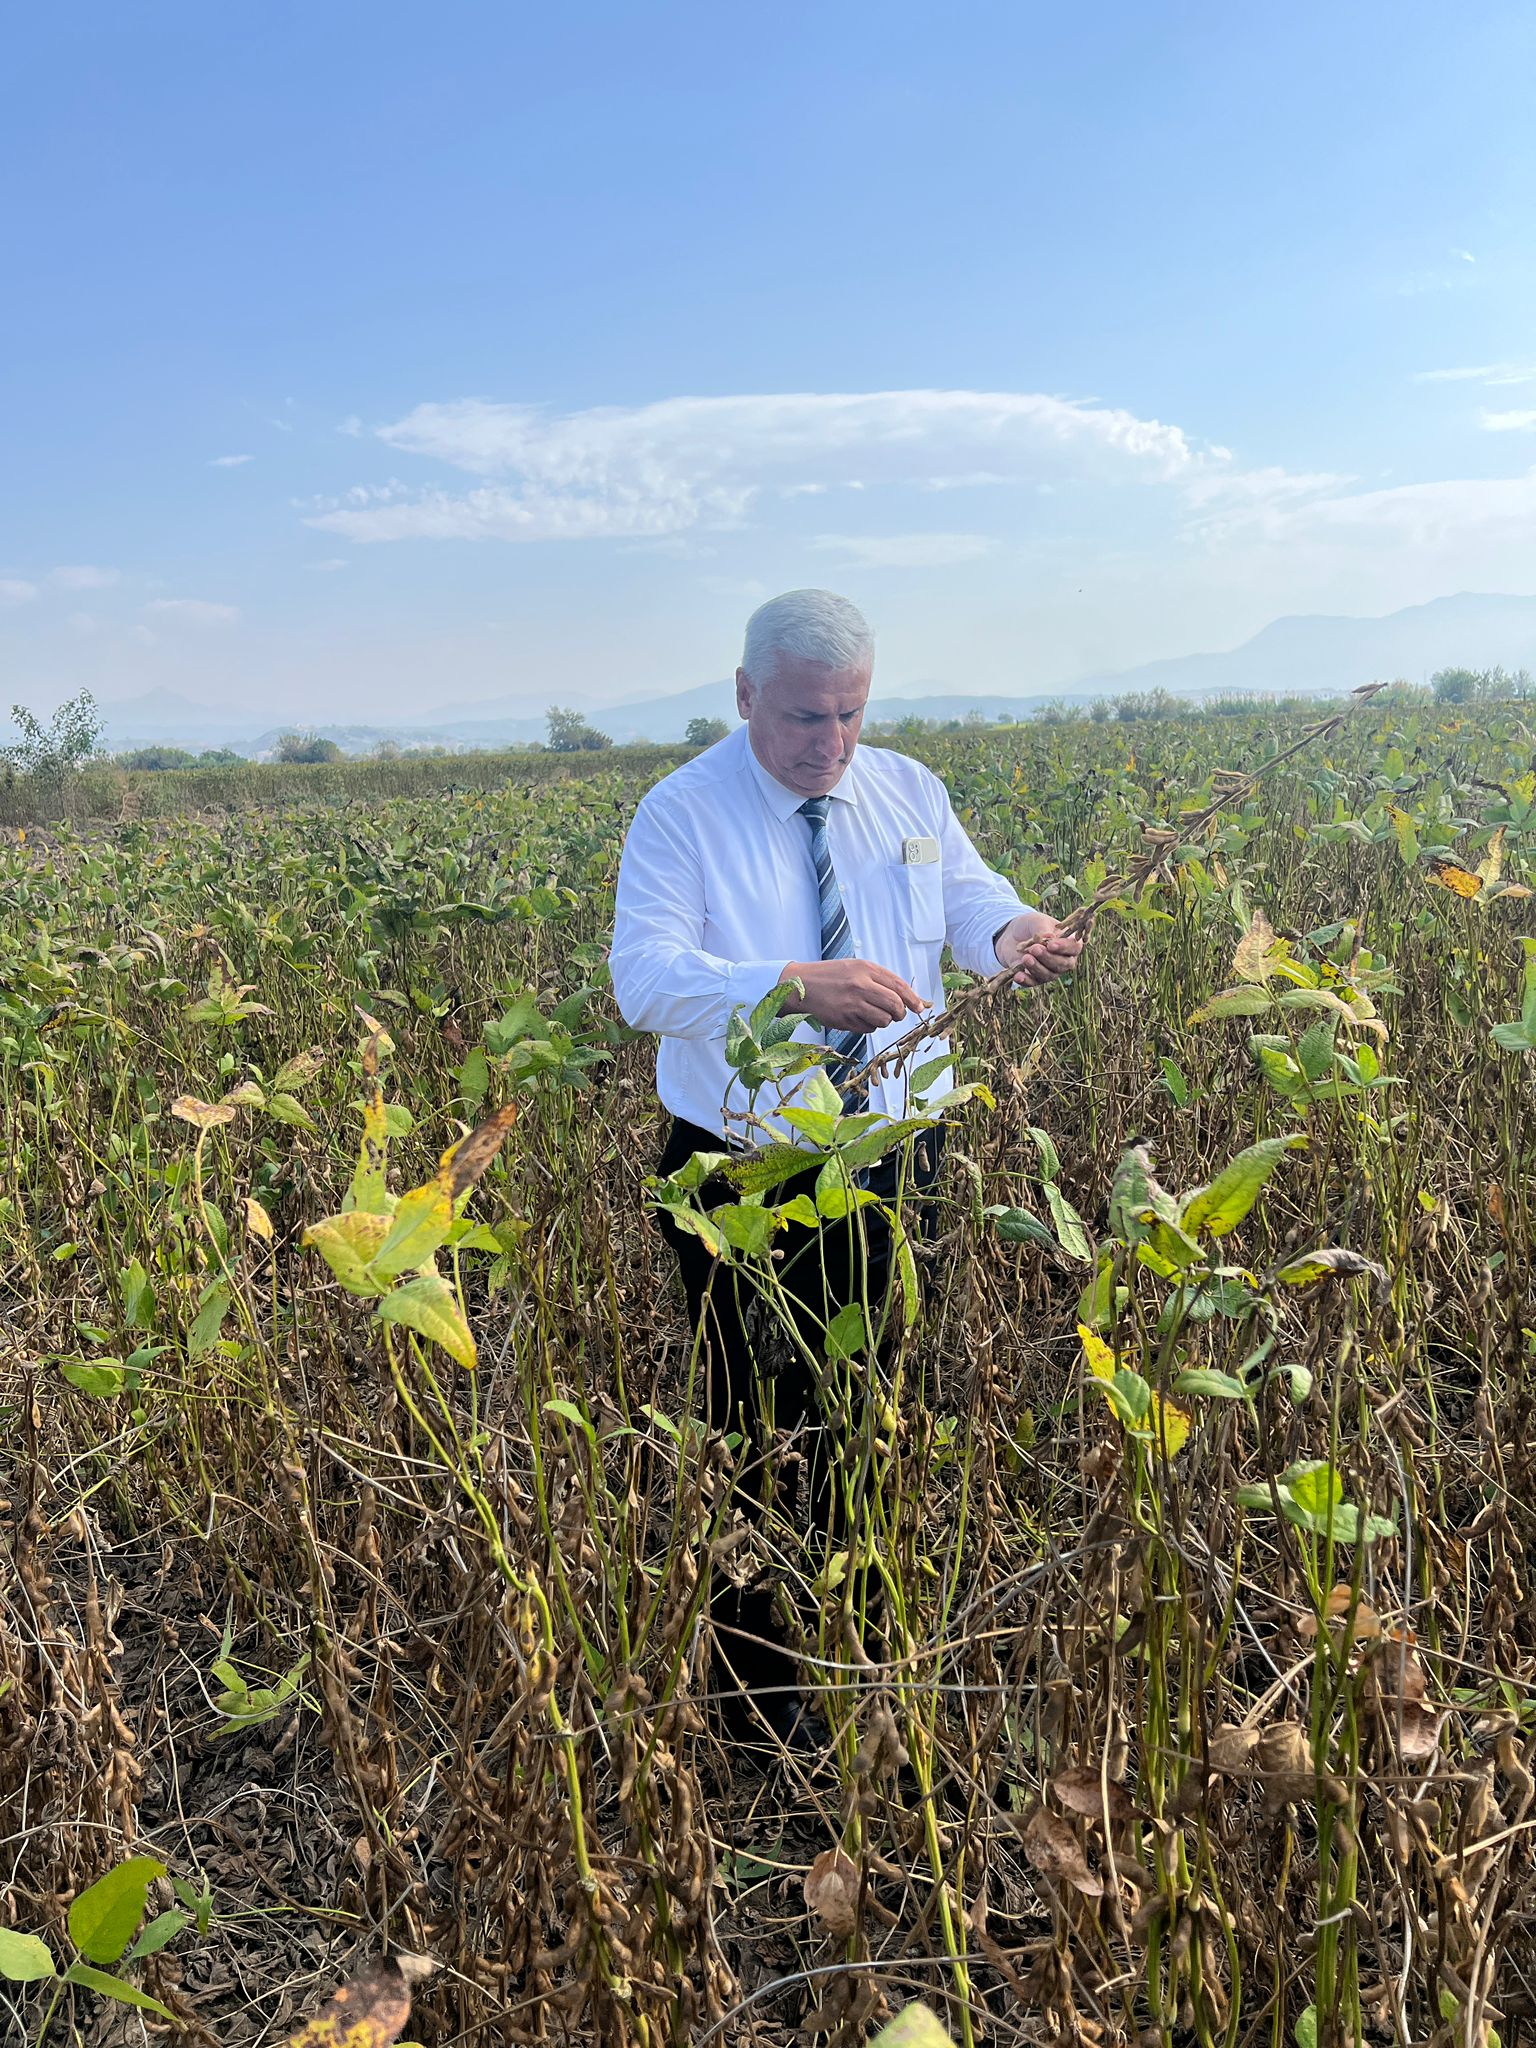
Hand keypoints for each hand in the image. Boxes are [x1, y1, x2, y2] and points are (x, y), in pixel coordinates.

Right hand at [778, 958, 924, 1032]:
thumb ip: (881, 979)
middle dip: (900, 1012)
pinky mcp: (844, 1020)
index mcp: (866, 969)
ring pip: (884, 1020)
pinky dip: (868, 1025)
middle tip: (896, 1013)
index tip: (919, 1008)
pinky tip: (858, 1017)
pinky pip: (868, 1028)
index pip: (899, 986)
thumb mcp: (856, 967)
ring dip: (884, 1020)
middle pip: (895, 1005)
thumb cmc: (833, 975)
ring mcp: (852, 1004)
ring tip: (873, 1013)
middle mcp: (860, 985)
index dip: (913, 999)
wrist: (802, 985)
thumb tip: (908, 998)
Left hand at [994, 911, 1083, 988]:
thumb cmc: (1031, 925)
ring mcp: (1050, 971)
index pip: (1074, 948)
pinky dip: (1025, 980)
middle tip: (1034, 949)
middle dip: (1049, 958)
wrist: (1012, 934)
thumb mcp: (1037, 921)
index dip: (1064, 948)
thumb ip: (1043, 929)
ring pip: (1048, 975)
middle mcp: (1063, 960)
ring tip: (1025, 958)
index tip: (1050, 945)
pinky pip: (1032, 983)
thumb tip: (1048, 937)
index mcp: (1069, 943)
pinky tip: (1018, 975)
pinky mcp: (1034, 978)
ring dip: (1037, 968)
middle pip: (1063, 965)